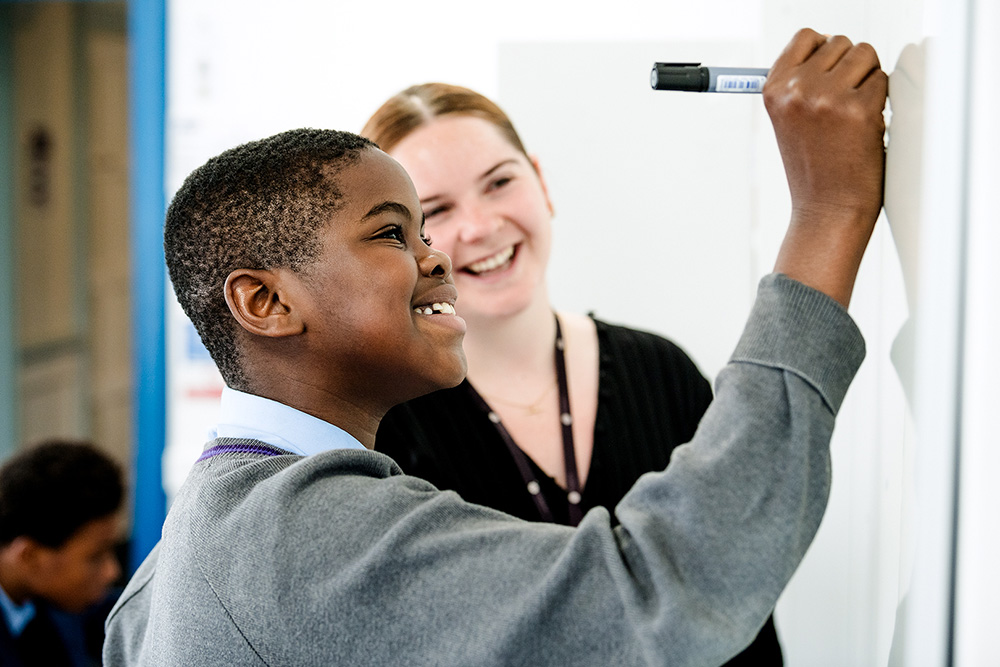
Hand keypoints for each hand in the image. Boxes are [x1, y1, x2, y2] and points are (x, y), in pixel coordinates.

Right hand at [765, 28, 887, 306]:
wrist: (826, 210)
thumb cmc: (812, 168)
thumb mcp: (788, 121)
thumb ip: (800, 83)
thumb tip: (830, 45)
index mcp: (774, 90)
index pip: (806, 37)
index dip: (824, 50)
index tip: (829, 71)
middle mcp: (797, 90)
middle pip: (839, 42)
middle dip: (848, 67)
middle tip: (842, 104)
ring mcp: (828, 98)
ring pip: (864, 54)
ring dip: (867, 78)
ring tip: (854, 112)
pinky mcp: (859, 110)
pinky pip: (882, 80)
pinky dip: (880, 99)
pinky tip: (865, 125)